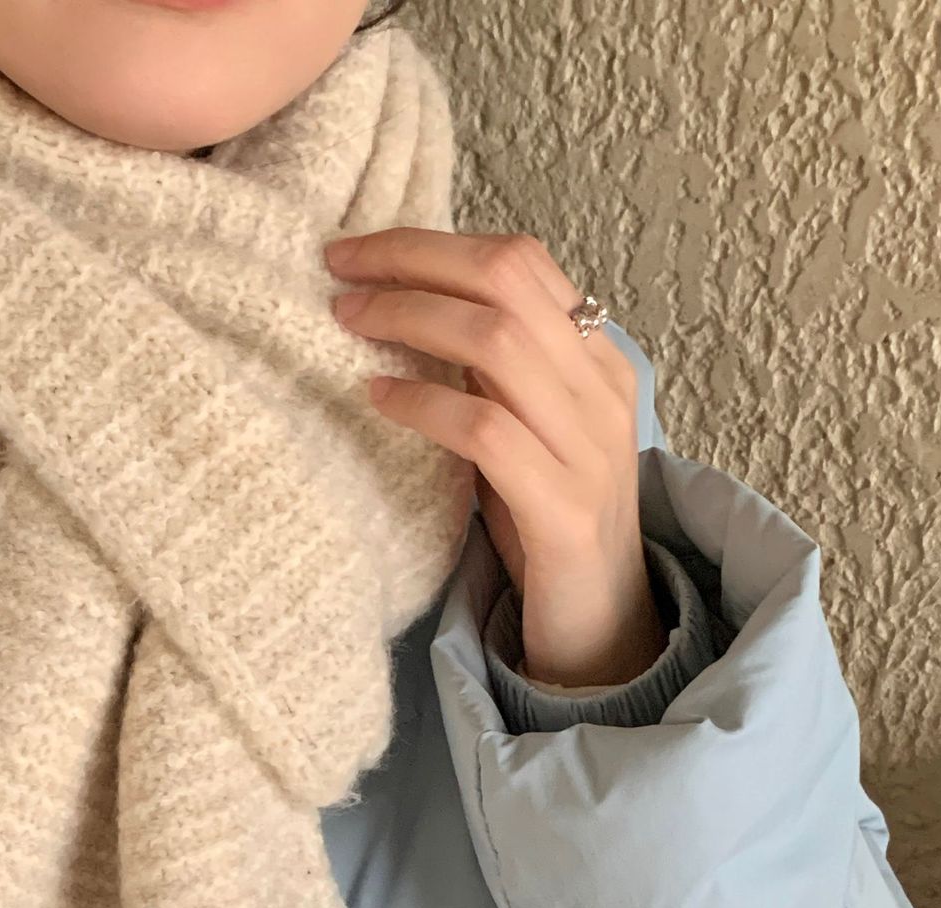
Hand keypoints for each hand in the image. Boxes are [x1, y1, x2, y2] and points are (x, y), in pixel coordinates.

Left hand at [325, 226, 666, 688]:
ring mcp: (589, 447)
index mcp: (597, 359)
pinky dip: (423, 403)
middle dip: (412, 260)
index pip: (520, 260)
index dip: (432, 242)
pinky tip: (377, 397)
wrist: (602, 631)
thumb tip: (407, 308)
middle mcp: (602, 389)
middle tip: (337, 269)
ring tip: (346, 321)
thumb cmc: (544, 528)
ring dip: (408, 317)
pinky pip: (485, 431)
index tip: (358, 249)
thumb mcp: (524, 431)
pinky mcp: (564, 508)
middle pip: (506, 279)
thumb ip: (490, 374)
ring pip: (496, 341)